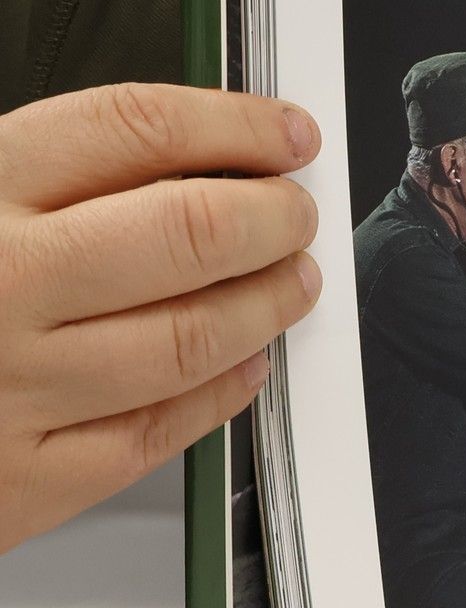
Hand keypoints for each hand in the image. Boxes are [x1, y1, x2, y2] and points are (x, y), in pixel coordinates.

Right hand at [1, 84, 322, 555]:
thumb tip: (185, 146)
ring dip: (269, 303)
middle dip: (273, 216)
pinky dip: (221, 392)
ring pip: (194, 335)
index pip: (136, 128)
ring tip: (290, 281)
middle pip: (190, 230)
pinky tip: (242, 365)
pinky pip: (156, 433)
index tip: (282, 132)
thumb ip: (39, 170)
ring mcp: (10, 387)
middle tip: (295, 213)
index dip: (235, 124)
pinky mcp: (20, 483)